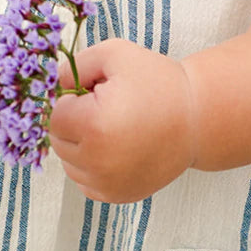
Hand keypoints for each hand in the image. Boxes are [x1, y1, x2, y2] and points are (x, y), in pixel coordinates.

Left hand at [49, 38, 197, 202]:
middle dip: (74, 124)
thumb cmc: (158, 83)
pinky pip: (85, 182)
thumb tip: (53, 87)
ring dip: (80, 147)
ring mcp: (108, 183)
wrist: (196, 120)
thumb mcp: (115, 55)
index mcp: (94, 125)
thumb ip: (74, 66)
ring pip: (69, 165)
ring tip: (111, 131)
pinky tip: (115, 151)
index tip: (95, 95)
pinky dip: (92, 167)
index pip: (54, 116)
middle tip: (106, 111)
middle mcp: (98, 161)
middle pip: (58, 142)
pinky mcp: (117, 196)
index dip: (72, 101)